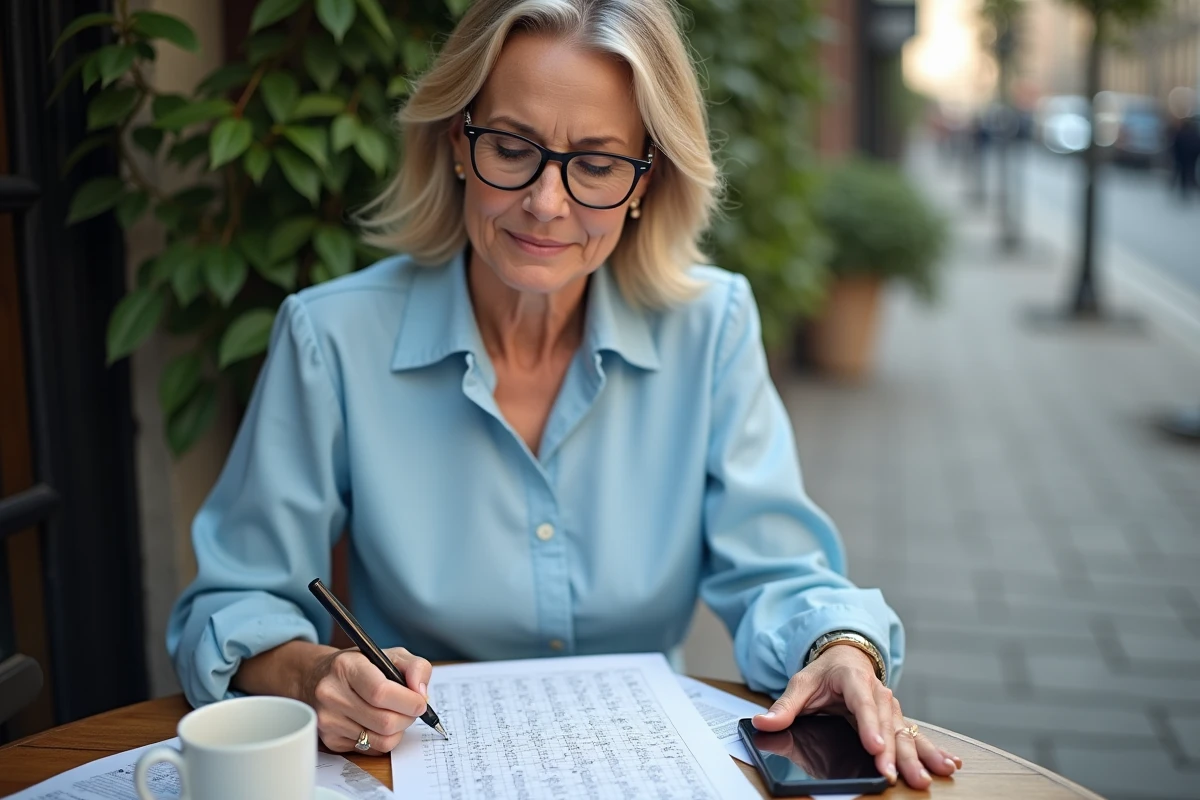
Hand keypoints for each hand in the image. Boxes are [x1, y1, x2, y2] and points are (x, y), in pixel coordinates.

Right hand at [299, 646, 430, 754]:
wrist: (319, 678)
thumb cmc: (360, 665)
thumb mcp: (389, 654)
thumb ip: (415, 667)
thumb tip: (421, 694)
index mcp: (346, 667)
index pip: (381, 692)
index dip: (408, 701)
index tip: (420, 701)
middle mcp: (331, 694)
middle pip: (384, 721)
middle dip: (408, 717)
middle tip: (411, 708)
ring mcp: (328, 720)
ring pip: (381, 740)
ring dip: (398, 730)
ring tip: (396, 714)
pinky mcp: (330, 741)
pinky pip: (371, 749)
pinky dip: (384, 739)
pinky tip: (378, 722)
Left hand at [752, 644, 961, 788]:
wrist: (845, 656)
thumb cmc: (823, 674)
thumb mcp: (800, 684)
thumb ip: (784, 707)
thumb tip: (762, 722)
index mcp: (853, 680)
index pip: (862, 704)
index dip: (870, 727)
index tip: (876, 748)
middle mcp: (878, 693)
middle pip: (888, 725)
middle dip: (897, 753)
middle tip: (901, 776)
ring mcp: (891, 707)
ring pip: (906, 733)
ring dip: (920, 755)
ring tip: (933, 774)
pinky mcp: (897, 719)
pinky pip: (917, 736)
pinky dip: (933, 750)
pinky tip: (949, 764)